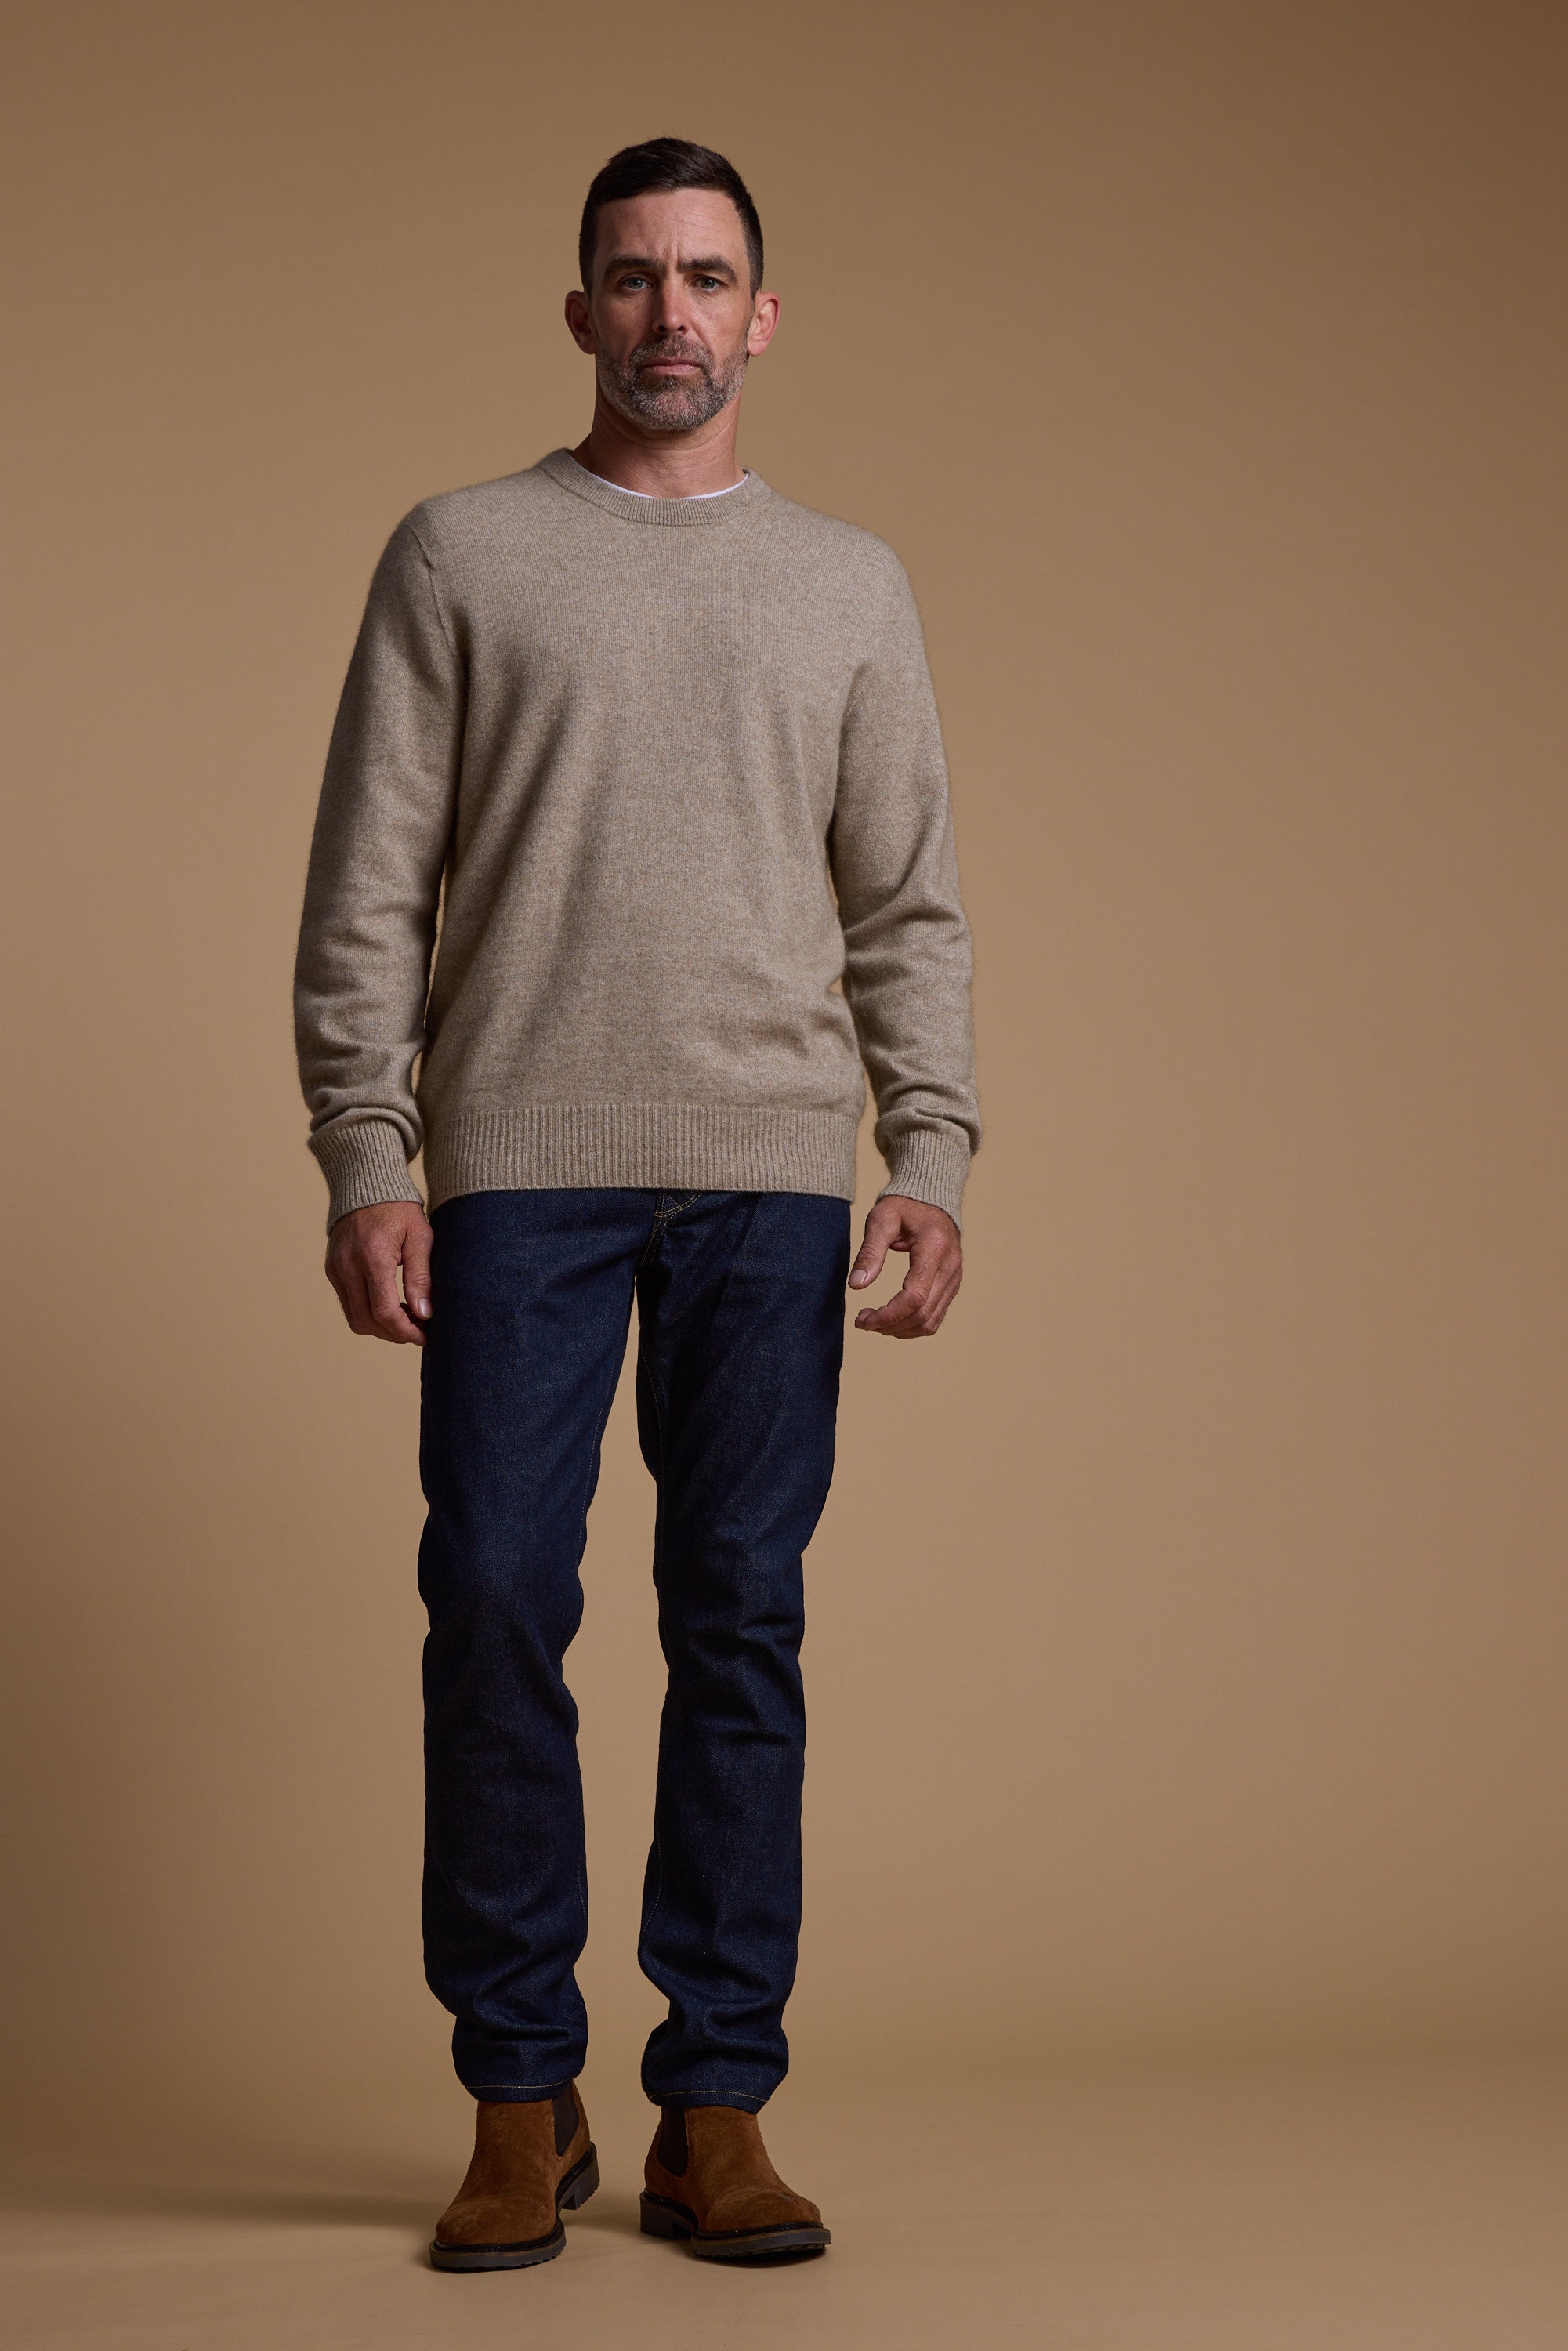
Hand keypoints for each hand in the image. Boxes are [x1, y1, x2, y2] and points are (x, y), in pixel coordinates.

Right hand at [325, 1201, 433, 1344]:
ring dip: (381, 1327)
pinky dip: (368, 1312)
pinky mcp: (331, 1269)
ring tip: (407, 1318)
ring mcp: (335, 1269)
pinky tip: (390, 1304)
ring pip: (355, 1318)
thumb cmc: (399, 1209)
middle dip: (394, 1334)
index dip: (406, 1331)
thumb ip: (421, 1278)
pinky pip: (348, 1303)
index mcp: (372, 1257)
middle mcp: (347, 1266)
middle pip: (366, 1322)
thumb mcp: (420, 1238)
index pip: (384, 1312)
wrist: (366, 1184)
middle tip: (418, 1330)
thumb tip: (425, 1314)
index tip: (425, 1335)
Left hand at [848, 1195, 962, 1337]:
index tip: (863, 1319)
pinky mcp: (951, 1286)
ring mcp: (954, 1278)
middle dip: (889, 1325)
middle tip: (861, 1322)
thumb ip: (870, 1251)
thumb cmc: (904, 1207)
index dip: (888, 1315)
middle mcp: (951, 1266)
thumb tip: (856, 1285)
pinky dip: (911, 1325)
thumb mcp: (881, 1219)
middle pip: (923, 1314)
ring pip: (930, 1322)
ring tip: (872, 1321)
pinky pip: (934, 1318)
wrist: (930, 1200)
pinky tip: (891, 1319)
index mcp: (935, 1248)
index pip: (915, 1296)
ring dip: (899, 1330)